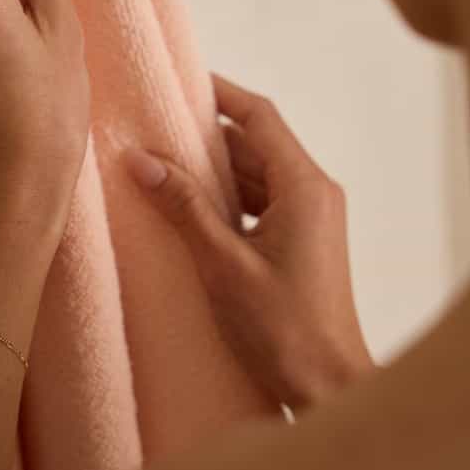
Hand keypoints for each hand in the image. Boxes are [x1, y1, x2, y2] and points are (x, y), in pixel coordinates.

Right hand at [123, 73, 374, 411]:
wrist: (329, 388)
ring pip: (258, 175)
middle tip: (155, 127)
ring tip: (163, 165)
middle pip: (257, 144)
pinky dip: (228, 199)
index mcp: (305, 186)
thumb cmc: (283, 330)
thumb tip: (140, 159)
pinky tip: (191, 210)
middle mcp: (314, 192)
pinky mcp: (303, 242)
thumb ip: (183, 207)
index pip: (260, 117)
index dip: (221, 93)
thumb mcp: (223, 264)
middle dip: (207, 135)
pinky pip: (262, 202)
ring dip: (216, 170)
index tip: (179, 81)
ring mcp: (312, 218)